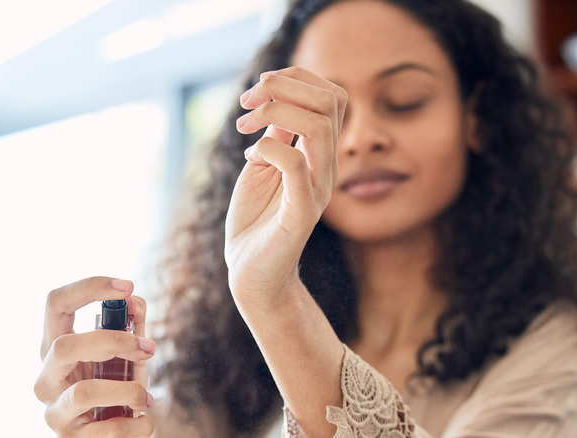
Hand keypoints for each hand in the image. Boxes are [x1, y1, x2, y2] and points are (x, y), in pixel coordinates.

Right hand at [34, 277, 155, 436]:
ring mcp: (54, 411)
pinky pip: (108, 430)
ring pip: (84, 392)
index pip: (55, 303)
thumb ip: (132, 326)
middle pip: (63, 346)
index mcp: (55, 348)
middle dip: (114, 341)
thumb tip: (135, 301)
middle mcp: (46, 378)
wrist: (109, 435)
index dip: (89, 287)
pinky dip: (137, 424)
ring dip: (129, 390)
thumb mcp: (126, 354)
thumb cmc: (116, 389)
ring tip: (146, 398)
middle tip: (149, 347)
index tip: (128, 286)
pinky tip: (144, 420)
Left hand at [225, 67, 346, 306]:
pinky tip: (250, 156)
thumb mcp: (263, 164)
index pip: (331, 95)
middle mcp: (326, 166)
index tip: (257, 89)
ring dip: (275, 111)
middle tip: (247, 101)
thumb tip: (276, 98)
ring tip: (244, 123)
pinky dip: (268, 147)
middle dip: (285, 85)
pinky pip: (296, 164)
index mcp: (319, 152)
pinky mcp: (302, 211)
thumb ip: (276, 133)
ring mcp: (317, 188)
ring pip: (319, 125)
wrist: (251, 272)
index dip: (296, 78)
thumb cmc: (255, 218)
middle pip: (331, 100)